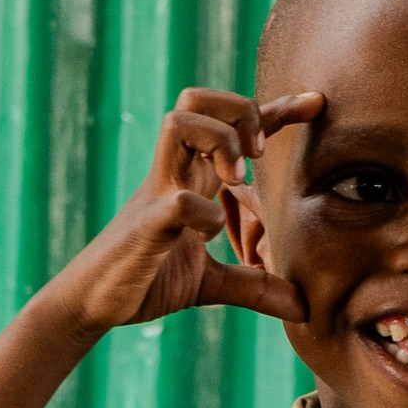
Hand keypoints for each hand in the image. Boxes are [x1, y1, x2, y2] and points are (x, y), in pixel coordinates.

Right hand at [50, 88, 322, 335]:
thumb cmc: (145, 280)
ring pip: (179, 124)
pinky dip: (203, 212)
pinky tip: (211, 234)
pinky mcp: (146, 227)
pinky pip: (177, 201)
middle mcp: (173, 175)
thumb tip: (302, 307)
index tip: (315, 103)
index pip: (232, 127)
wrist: (93, 304)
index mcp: (191, 179)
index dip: (273, 109)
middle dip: (238, 111)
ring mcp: (157, 195)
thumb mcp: (210, 283)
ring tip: (237, 180)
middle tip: (258, 153)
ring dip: (219, 142)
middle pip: (196, 100)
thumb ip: (254, 286)